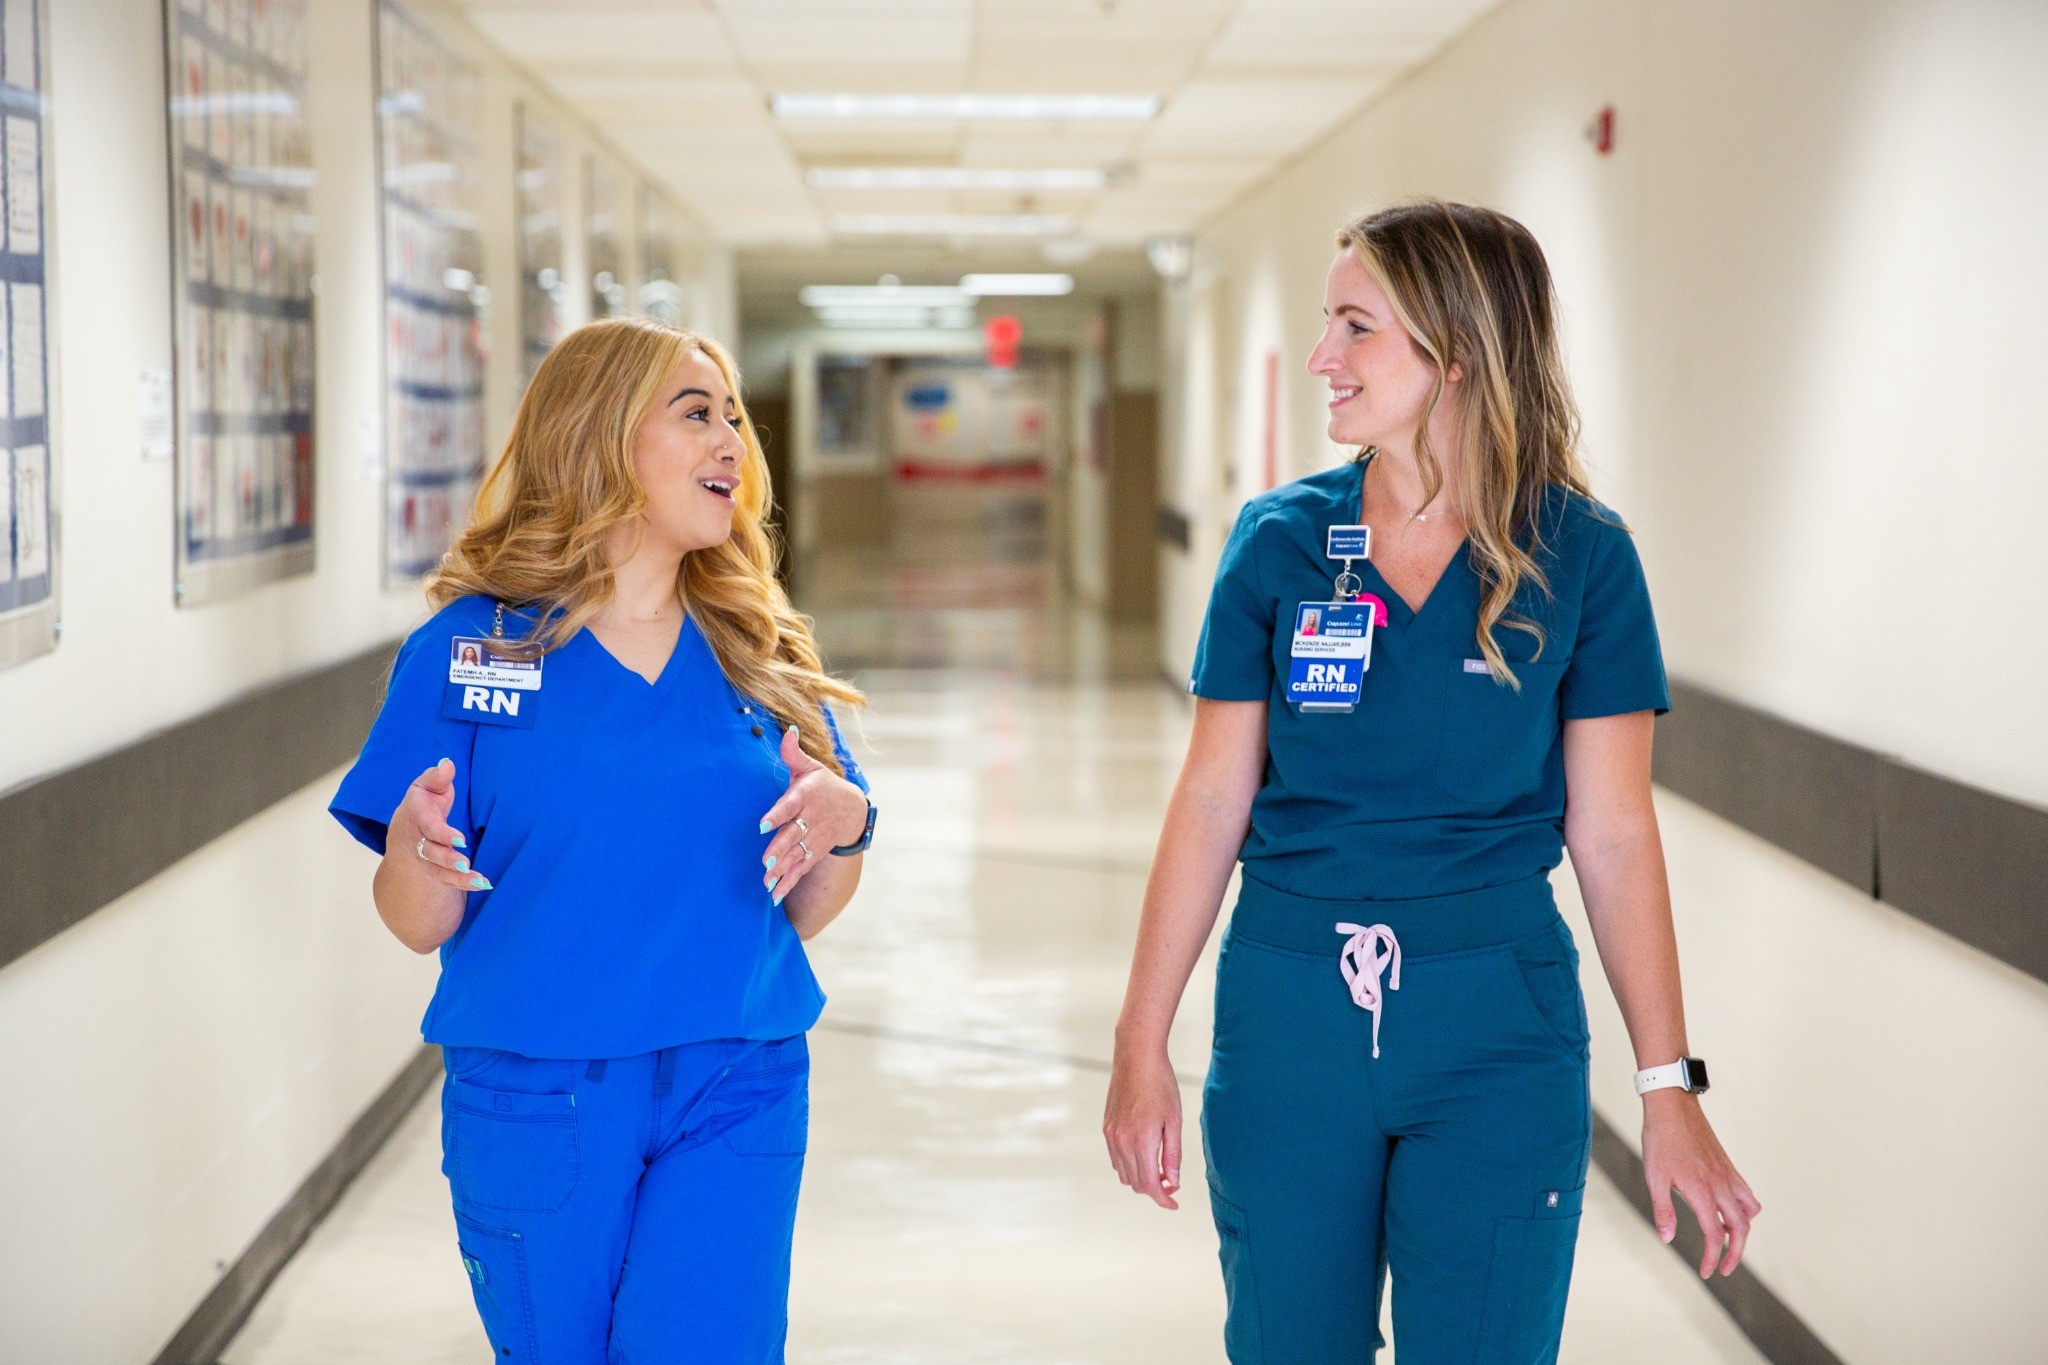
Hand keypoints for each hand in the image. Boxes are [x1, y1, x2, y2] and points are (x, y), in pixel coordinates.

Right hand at [384, 758, 487, 893]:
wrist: (406, 830)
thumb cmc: (424, 802)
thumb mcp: (427, 786)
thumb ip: (437, 777)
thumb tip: (447, 764)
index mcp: (418, 818)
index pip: (429, 828)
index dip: (443, 834)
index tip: (460, 839)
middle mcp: (420, 842)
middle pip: (431, 853)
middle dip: (448, 860)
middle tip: (465, 864)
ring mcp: (427, 859)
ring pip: (440, 872)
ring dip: (459, 878)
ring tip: (480, 881)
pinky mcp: (436, 870)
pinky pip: (449, 881)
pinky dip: (465, 884)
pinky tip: (483, 885)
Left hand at [758, 726, 867, 904]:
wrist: (853, 810)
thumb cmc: (823, 785)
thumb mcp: (811, 767)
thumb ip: (793, 753)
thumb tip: (787, 730)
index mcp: (805, 796)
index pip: (790, 805)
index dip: (777, 815)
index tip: (763, 824)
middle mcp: (810, 820)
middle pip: (794, 835)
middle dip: (781, 849)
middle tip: (767, 862)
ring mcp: (814, 839)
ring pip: (797, 855)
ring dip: (783, 870)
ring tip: (768, 883)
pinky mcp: (815, 852)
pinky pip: (801, 868)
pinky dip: (789, 882)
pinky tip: (774, 894)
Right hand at [1103, 1046, 1183, 1209]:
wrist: (1136, 1057)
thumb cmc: (1160, 1085)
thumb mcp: (1174, 1120)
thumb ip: (1173, 1154)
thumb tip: (1173, 1181)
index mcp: (1142, 1141)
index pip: (1150, 1185)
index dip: (1163, 1199)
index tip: (1173, 1204)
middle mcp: (1122, 1142)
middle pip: (1136, 1184)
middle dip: (1155, 1189)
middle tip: (1172, 1182)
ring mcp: (1111, 1136)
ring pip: (1124, 1174)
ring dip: (1141, 1179)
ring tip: (1160, 1169)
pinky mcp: (1107, 1128)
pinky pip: (1115, 1159)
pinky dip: (1129, 1166)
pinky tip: (1144, 1156)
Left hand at [1641, 1090, 1761, 1277]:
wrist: (1672, 1107)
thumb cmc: (1660, 1141)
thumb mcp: (1654, 1178)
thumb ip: (1663, 1210)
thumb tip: (1667, 1239)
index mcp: (1702, 1192)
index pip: (1716, 1236)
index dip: (1713, 1258)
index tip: (1708, 1273)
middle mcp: (1721, 1186)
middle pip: (1741, 1229)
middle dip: (1735, 1254)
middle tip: (1723, 1268)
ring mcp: (1728, 1175)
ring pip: (1749, 1211)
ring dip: (1743, 1230)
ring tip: (1726, 1238)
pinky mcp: (1728, 1165)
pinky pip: (1746, 1193)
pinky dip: (1744, 1209)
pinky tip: (1727, 1209)